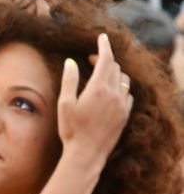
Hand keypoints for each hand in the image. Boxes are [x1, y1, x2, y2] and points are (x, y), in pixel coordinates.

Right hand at [57, 33, 132, 171]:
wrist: (86, 155)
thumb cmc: (72, 131)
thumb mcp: (65, 105)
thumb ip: (69, 81)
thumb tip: (70, 62)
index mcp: (98, 88)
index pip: (106, 58)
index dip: (104, 46)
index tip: (102, 38)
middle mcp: (114, 93)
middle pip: (115, 67)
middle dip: (105, 60)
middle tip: (93, 61)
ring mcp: (122, 105)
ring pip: (124, 80)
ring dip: (115, 74)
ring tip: (103, 77)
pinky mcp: (125, 115)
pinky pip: (128, 94)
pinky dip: (122, 88)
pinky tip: (113, 93)